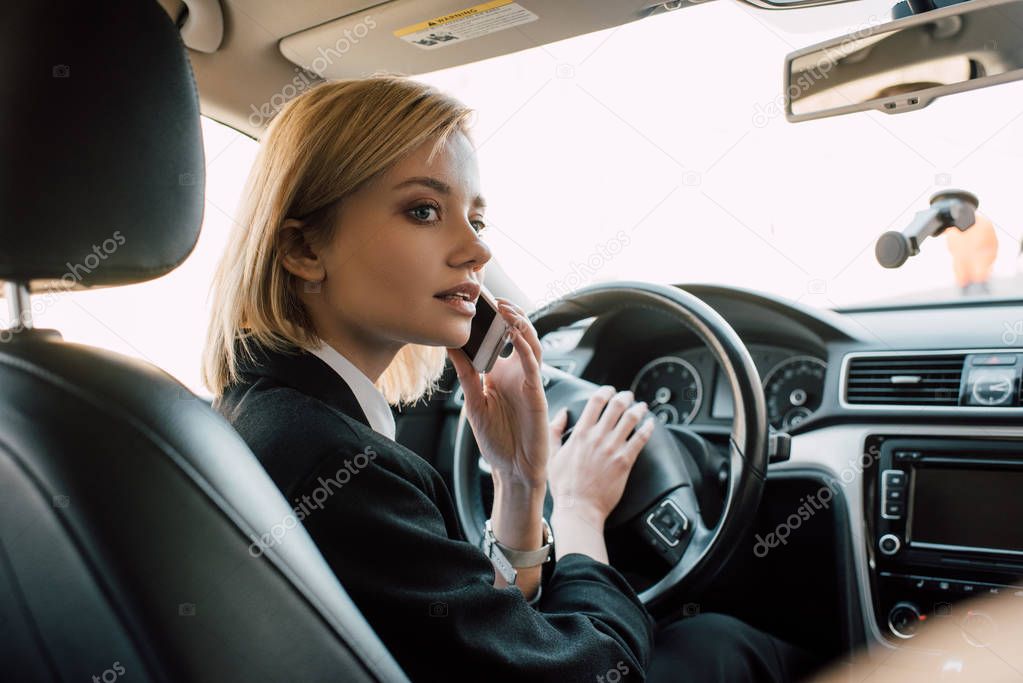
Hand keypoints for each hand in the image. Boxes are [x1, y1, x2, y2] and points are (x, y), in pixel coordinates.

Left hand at [446, 298, 549, 488]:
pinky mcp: (537, 395)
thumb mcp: (473, 402)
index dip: (493, 319)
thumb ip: (466, 373)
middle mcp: (517, 373)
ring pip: (531, 344)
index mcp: (501, 373)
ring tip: (506, 309)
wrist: (512, 469)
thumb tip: (450, 345)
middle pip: (519, 334)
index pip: (500, 338)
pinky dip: (525, 349)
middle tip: (493, 298)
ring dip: (520, 325)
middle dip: (509, 313)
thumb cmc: (496, 439)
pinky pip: (534, 366)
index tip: (477, 301)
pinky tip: (515, 336)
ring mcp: (529, 382)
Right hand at [547, 387, 654, 527]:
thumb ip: (554, 431)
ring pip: (630, 419)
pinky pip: (640, 439)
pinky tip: (651, 424)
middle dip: (625, 397)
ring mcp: (612, 449)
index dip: (605, 391)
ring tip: (642, 407)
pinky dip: (648, 428)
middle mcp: (598, 437)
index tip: (610, 391)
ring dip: (638, 409)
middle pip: (616, 406)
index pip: (596, 402)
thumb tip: (562, 414)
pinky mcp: (625, 461)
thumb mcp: (551, 455)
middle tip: (628, 396)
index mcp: (580, 434)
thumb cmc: (564, 486)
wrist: (579, 508)